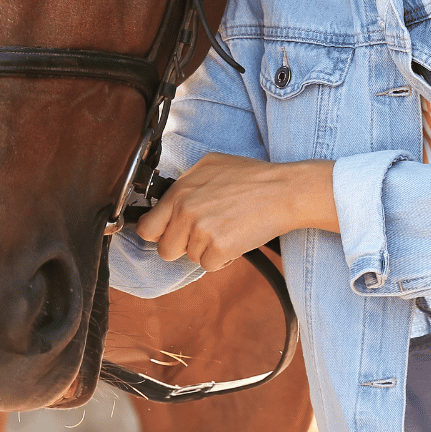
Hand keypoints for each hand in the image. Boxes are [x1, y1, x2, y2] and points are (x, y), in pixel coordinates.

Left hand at [135, 153, 337, 271]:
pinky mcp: (219, 248)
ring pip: (191, 258)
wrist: (283, 191)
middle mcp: (185, 211)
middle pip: (166, 250)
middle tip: (205, 233)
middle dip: (184, 246)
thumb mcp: (210, 165)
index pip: (147, 227)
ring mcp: (202, 230)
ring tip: (227, 229)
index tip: (169, 234)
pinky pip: (210, 266)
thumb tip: (166, 200)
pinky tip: (235, 239)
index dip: (158, 234)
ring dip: (207, 250)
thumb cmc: (251, 177)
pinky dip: (222, 259)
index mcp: (179, 192)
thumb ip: (184, 184)